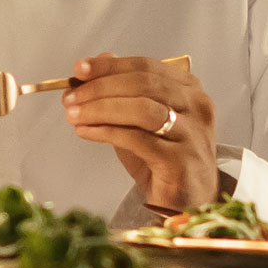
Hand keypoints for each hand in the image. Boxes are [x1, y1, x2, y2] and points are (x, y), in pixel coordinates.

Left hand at [61, 54, 215, 217]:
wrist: (186, 202)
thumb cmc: (161, 159)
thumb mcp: (138, 121)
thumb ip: (119, 93)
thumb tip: (91, 65)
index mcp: (189, 89)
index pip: (145, 67)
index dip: (109, 67)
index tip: (80, 69)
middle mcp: (196, 107)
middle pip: (142, 84)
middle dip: (100, 88)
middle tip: (70, 97)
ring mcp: (192, 133)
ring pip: (141, 109)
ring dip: (101, 109)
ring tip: (73, 115)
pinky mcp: (181, 161)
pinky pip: (137, 139)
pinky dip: (106, 132)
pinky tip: (86, 132)